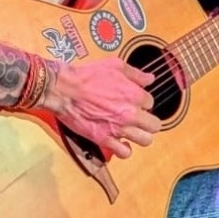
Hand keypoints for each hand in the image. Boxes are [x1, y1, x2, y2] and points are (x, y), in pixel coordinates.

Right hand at [42, 56, 160, 158]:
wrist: (64, 89)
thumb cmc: (87, 75)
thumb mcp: (114, 65)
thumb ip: (135, 74)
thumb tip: (150, 79)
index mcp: (134, 94)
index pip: (151, 102)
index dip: (143, 101)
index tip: (134, 101)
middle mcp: (130, 113)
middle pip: (154, 125)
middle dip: (149, 120)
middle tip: (139, 118)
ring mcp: (118, 128)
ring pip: (145, 140)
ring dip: (141, 135)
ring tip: (133, 131)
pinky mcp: (104, 139)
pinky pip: (124, 152)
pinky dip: (125, 149)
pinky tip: (121, 142)